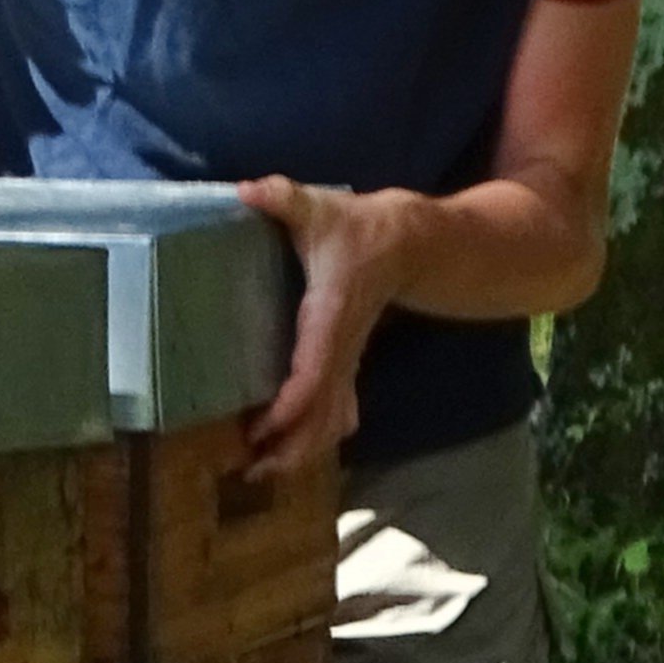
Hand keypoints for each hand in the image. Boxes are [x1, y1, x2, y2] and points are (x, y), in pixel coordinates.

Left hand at [234, 174, 416, 484]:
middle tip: (252, 472)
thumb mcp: (321, 209)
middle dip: (292, 446)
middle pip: (323, 413)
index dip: (292, 403)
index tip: (264, 428)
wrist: (414, 244)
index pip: (314, 369)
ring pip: (330, 420)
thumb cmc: (361, 229)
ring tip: (261, 473)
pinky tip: (288, 455)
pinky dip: (313, 435)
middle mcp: (341, 348)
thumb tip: (249, 189)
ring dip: (300, 450)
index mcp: (330, 316)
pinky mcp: (347, 365)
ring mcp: (347, 361)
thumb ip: (285, 199)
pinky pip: (334, 410)